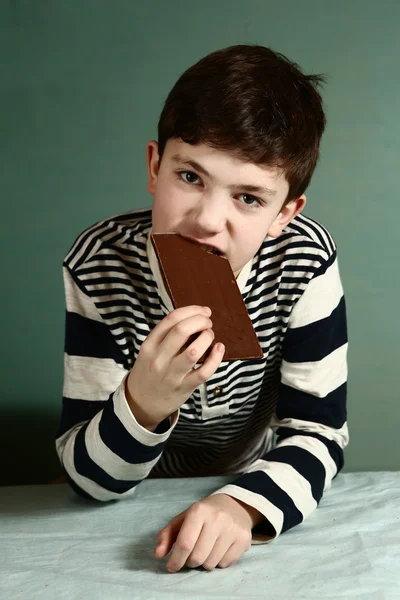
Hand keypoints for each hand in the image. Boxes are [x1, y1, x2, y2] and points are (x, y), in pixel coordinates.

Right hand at [125, 305, 224, 428]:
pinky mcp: (184, 387)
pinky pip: (204, 372)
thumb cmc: (150, 371)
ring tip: (209, 336)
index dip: (192, 310)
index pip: (171, 319)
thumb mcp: (150, 350)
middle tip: (208, 322)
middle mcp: (159, 358)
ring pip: (194, 351)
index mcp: (150, 344)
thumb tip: (196, 317)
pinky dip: (216, 358)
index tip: (203, 311)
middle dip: (201, 321)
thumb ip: (167, 335)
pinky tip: (219, 349)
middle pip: (182, 330)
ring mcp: (172, 374)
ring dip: (207, 338)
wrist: (140, 403)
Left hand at [154, 493, 262, 572]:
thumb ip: (167, 535)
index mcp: (199, 511)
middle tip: (190, 556)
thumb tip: (159, 554)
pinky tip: (218, 549)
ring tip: (205, 550)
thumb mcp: (183, 519)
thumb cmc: (204, 515)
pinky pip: (225, 564)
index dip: (175, 560)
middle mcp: (217, 518)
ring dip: (204, 563)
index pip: (185, 543)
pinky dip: (218, 562)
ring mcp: (232, 529)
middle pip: (197, 557)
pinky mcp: (244, 539)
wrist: (234, 506)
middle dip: (189, 562)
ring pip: (211, 563)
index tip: (171, 567)